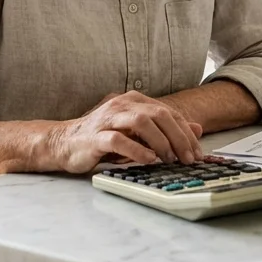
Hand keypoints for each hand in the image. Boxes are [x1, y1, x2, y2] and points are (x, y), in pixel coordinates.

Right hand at [46, 91, 203, 173]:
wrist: (65, 143)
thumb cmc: (103, 138)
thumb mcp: (138, 133)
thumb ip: (165, 130)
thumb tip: (197, 130)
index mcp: (134, 101)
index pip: (168, 113)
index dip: (186, 132)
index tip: (197, 153)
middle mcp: (122, 105)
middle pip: (159, 114)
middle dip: (178, 137)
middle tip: (188, 158)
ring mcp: (108, 119)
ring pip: (141, 122)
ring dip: (160, 141)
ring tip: (169, 159)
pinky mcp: (96, 136)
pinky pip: (119, 140)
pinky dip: (137, 150)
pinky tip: (148, 160)